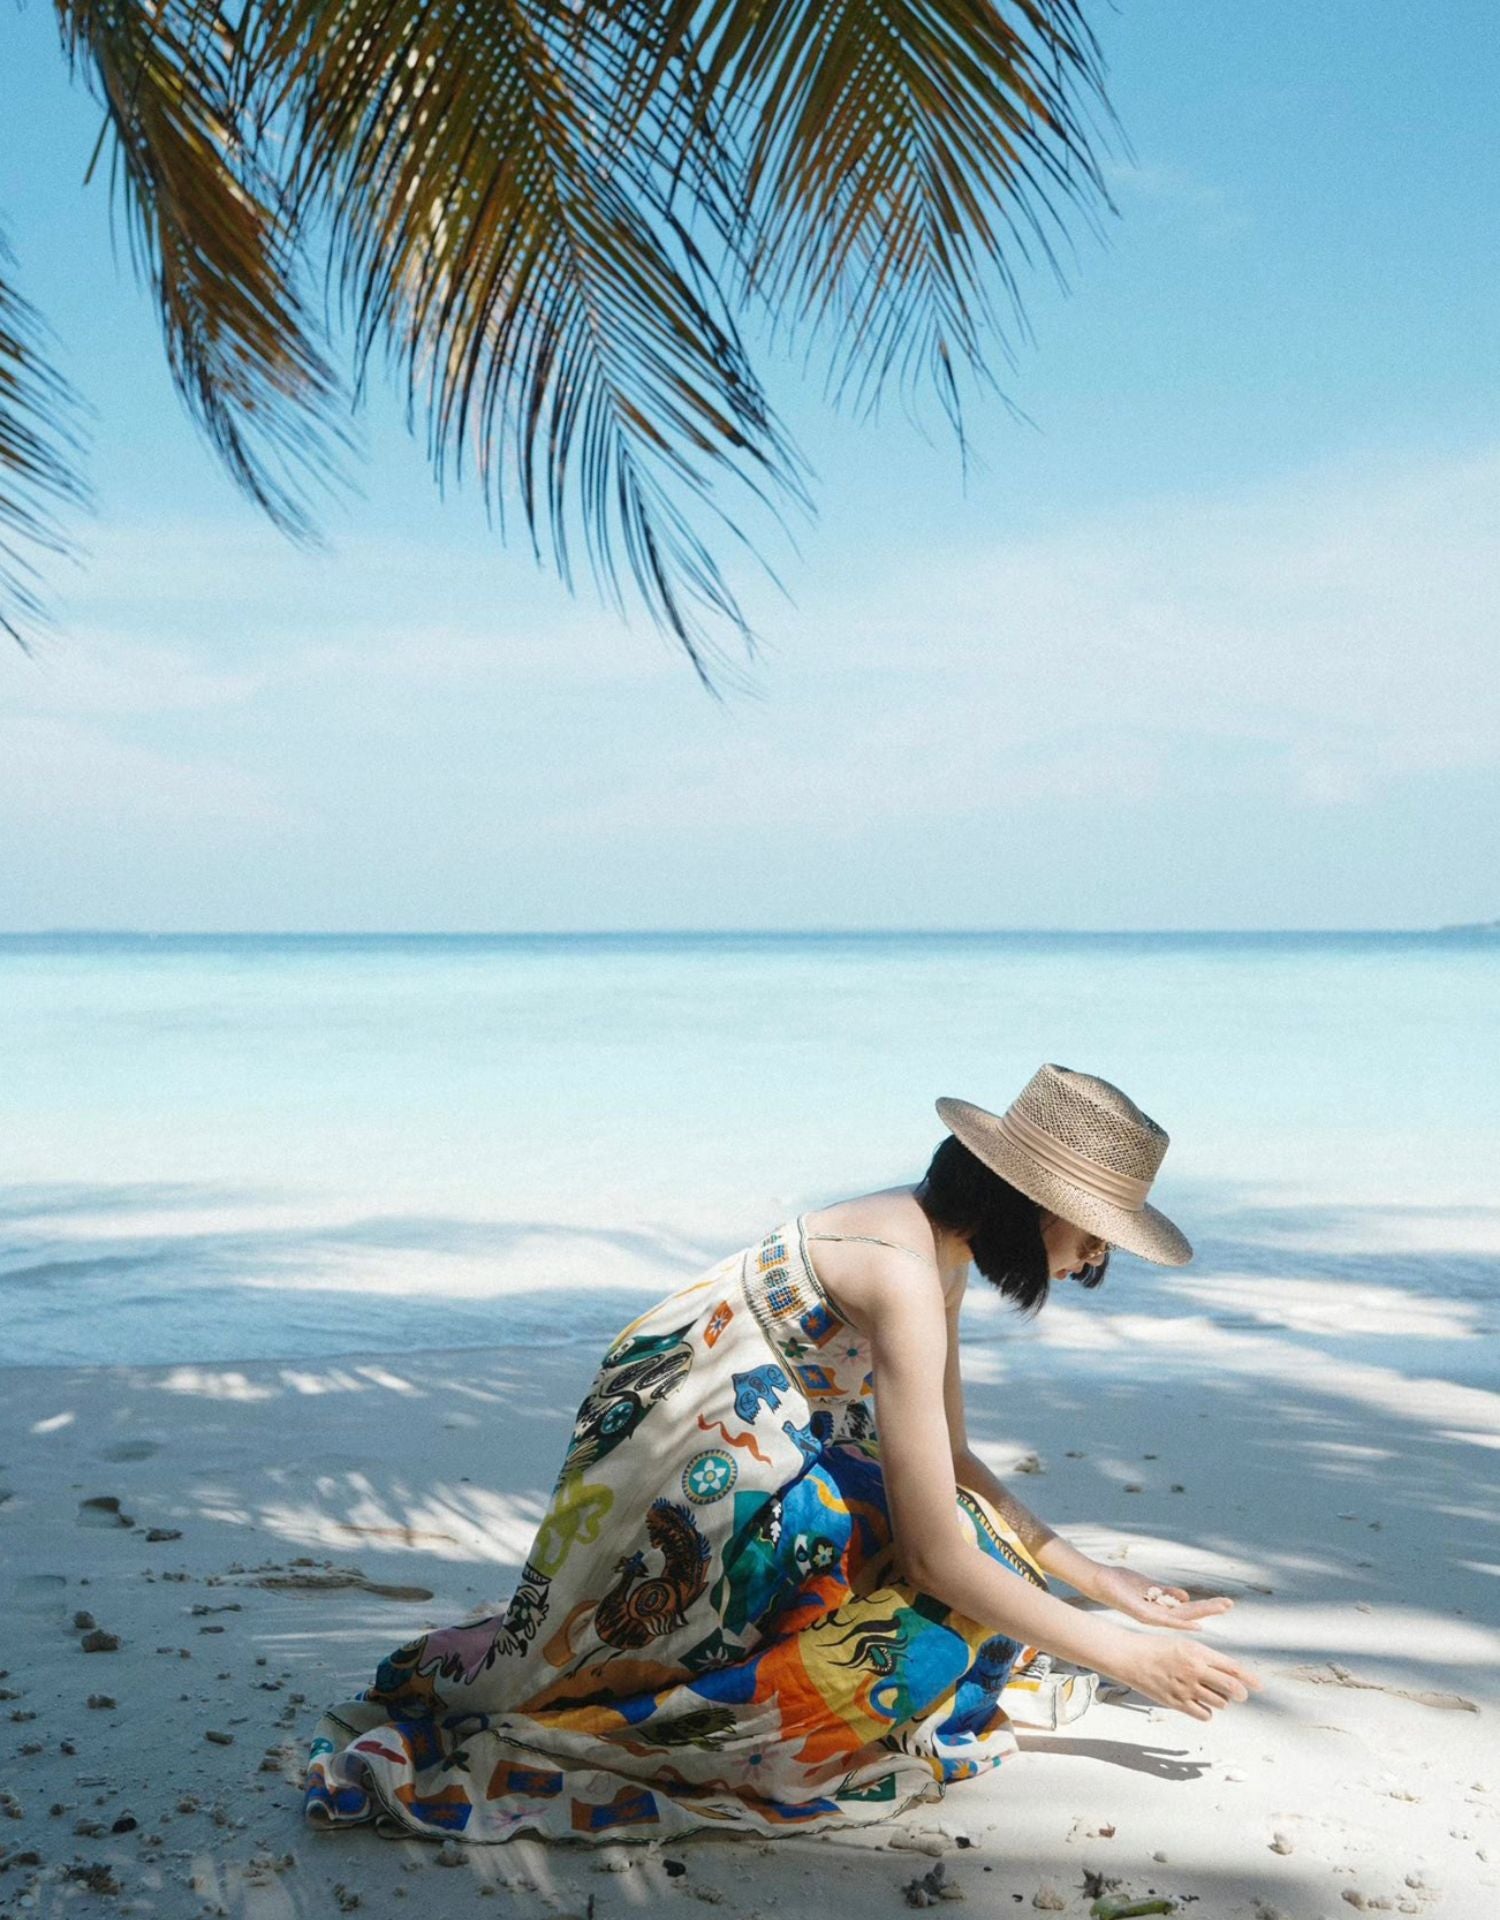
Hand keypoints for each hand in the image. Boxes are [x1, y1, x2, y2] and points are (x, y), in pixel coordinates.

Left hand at [1089, 1564, 1234, 1630]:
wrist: (1100, 1582)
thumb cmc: (1122, 1584)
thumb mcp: (1148, 1587)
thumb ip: (1165, 1592)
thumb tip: (1185, 1596)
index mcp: (1161, 1608)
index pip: (1188, 1610)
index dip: (1206, 1607)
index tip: (1224, 1604)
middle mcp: (1159, 1615)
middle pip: (1189, 1614)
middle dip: (1210, 1609)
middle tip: (1230, 1604)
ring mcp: (1152, 1616)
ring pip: (1182, 1617)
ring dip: (1202, 1613)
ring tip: (1221, 1607)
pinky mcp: (1143, 1614)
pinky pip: (1164, 1620)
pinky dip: (1180, 1622)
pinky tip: (1196, 1623)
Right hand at [1111, 1633, 1262, 1722]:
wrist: (1130, 1657)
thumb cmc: (1157, 1648)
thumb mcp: (1184, 1645)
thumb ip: (1205, 1658)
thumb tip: (1227, 1673)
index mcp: (1198, 1652)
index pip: (1231, 1667)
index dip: (1249, 1678)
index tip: (1260, 1685)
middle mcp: (1195, 1670)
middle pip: (1231, 1687)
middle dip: (1240, 1692)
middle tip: (1241, 1695)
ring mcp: (1186, 1687)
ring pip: (1219, 1702)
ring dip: (1220, 1700)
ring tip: (1209, 1693)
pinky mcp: (1177, 1702)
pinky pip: (1204, 1714)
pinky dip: (1206, 1711)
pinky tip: (1199, 1703)